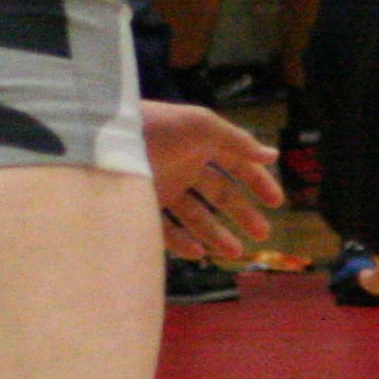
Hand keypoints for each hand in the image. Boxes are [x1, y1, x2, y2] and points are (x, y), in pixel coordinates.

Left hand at [139, 100, 281, 260]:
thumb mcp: (202, 125)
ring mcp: (162, 188)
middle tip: (263, 235)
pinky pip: (166, 229)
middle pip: (220, 195)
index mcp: (200, 145)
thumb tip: (272, 155)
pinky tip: (199, 252)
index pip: (236, 165)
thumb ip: (238, 141)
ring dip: (217, 234)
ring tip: (235, 253)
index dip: (257, 182)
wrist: (102, 137)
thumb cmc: (155, 125)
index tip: (276, 204)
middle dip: (242, 214)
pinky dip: (183, 242)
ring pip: (196, 216)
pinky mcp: (141, 205)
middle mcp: (183, 167)